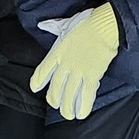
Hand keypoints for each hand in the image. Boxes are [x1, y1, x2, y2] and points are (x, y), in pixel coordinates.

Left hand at [30, 3, 120, 119]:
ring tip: (68, 114)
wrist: (104, 25)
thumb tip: (43, 24)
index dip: (38, 81)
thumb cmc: (87, 23)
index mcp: (57, 52)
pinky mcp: (92, 76)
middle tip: (57, 105)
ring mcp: (78, 71)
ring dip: (67, 108)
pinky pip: (86, 96)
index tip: (35, 88)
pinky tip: (81, 114)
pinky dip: (83, 106)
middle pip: (56, 88)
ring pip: (69, 95)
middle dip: (55, 100)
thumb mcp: (66, 24)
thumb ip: (53, 26)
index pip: (43, 70)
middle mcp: (65, 64)